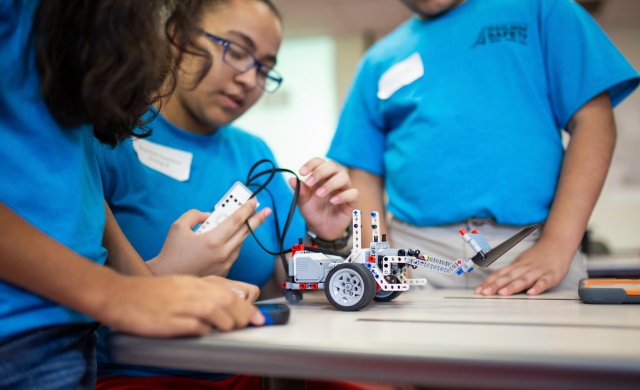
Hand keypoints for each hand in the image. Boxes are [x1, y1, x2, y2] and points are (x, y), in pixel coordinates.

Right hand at [100, 274, 264, 336]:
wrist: (118, 295)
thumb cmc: (148, 294)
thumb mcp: (180, 285)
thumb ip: (202, 292)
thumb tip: (226, 303)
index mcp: (192, 283)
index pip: (227, 292)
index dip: (246, 306)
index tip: (257, 316)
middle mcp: (188, 291)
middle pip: (226, 301)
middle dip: (243, 315)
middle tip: (250, 325)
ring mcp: (178, 305)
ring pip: (214, 312)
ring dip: (228, 323)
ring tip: (231, 330)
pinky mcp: (167, 321)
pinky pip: (194, 327)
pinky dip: (205, 331)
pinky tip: (206, 333)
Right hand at [148, 198, 271, 276]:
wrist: (167, 276)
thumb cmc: (172, 252)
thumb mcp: (179, 226)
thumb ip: (195, 215)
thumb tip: (208, 215)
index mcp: (212, 240)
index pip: (236, 220)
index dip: (247, 209)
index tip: (254, 201)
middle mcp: (222, 253)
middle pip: (245, 232)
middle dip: (256, 219)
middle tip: (265, 211)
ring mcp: (225, 264)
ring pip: (240, 243)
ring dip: (243, 232)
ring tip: (245, 222)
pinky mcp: (224, 272)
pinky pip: (234, 254)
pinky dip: (234, 244)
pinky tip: (229, 238)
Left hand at [292, 158, 357, 240]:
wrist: (321, 229)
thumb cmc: (313, 211)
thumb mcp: (303, 202)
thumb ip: (300, 190)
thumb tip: (292, 179)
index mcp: (321, 177)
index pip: (319, 162)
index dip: (311, 164)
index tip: (302, 172)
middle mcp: (333, 180)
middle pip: (332, 166)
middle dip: (320, 172)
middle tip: (310, 183)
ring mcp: (343, 189)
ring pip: (343, 177)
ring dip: (330, 184)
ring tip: (319, 194)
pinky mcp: (351, 201)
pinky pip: (353, 193)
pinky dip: (343, 196)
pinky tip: (333, 201)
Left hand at [474, 239, 571, 295]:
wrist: (557, 245)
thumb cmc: (538, 256)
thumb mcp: (521, 262)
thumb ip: (510, 273)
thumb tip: (494, 283)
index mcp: (516, 266)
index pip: (499, 274)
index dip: (488, 282)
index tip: (478, 290)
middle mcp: (524, 268)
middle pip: (508, 277)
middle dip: (495, 285)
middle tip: (485, 293)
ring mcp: (537, 272)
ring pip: (523, 279)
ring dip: (512, 287)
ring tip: (502, 293)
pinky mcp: (551, 276)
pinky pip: (543, 282)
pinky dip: (537, 287)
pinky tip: (531, 293)